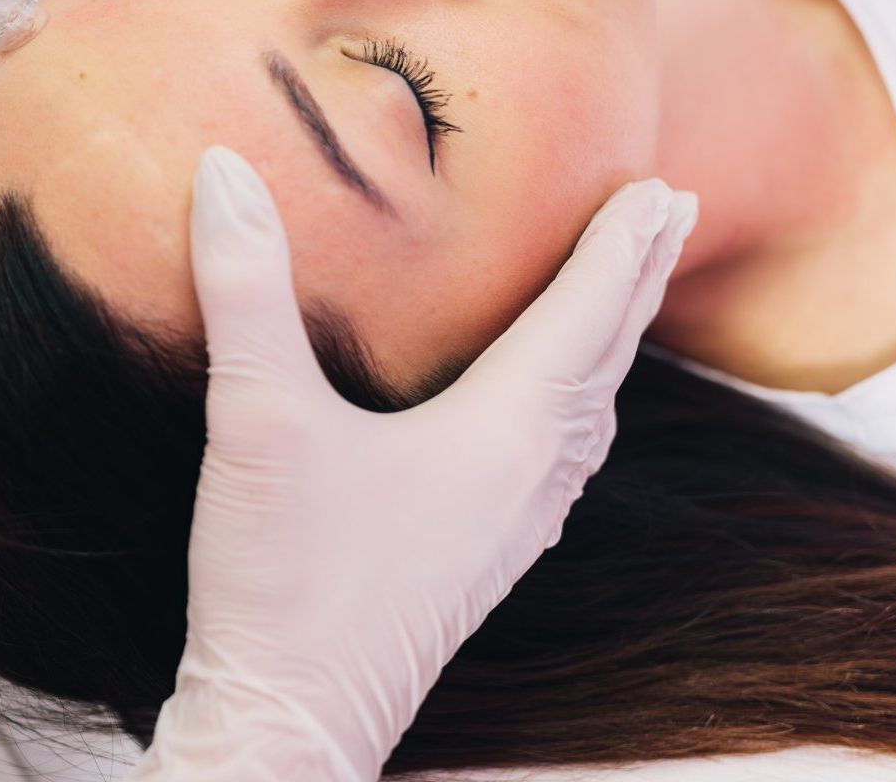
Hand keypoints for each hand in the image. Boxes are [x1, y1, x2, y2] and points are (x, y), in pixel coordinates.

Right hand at [132, 147, 696, 781]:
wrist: (289, 721)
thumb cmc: (286, 578)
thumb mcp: (260, 419)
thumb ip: (245, 288)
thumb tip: (224, 173)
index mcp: (504, 434)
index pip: (584, 315)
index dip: (619, 246)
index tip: (656, 189)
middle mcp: (531, 477)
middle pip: (607, 358)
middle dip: (639, 279)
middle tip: (671, 214)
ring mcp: (515, 525)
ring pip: (594, 412)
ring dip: (616, 341)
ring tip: (629, 296)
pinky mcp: (484, 554)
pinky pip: (565, 458)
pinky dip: (583, 404)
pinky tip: (558, 414)